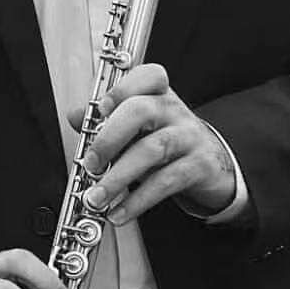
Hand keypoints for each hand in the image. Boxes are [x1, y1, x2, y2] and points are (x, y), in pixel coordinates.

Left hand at [68, 63, 235, 225]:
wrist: (214, 165)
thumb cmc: (169, 142)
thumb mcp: (139, 128)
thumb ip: (106, 121)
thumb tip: (75, 115)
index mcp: (158, 95)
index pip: (148, 76)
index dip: (123, 89)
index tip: (101, 108)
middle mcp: (175, 111)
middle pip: (141, 111)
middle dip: (109, 138)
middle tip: (90, 164)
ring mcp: (190, 137)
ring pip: (152, 149)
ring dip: (118, 177)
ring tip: (97, 197)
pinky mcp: (199, 166)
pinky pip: (165, 182)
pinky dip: (137, 201)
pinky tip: (119, 212)